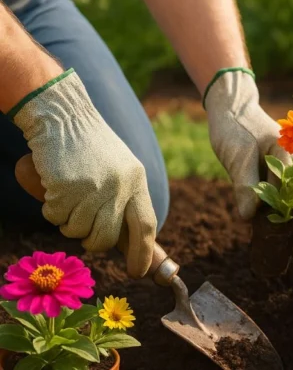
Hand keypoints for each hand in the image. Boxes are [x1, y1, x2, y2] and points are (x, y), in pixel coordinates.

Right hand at [11, 70, 155, 277]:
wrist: (63, 114)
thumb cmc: (90, 146)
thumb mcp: (121, 168)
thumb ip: (127, 198)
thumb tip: (132, 242)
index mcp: (136, 180)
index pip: (146, 225)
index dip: (143, 253)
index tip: (137, 271)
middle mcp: (119, 185)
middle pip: (108, 237)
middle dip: (95, 244)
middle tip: (87, 237)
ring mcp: (92, 187)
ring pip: (78, 231)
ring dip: (69, 224)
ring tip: (68, 202)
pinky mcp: (66, 186)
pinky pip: (56, 217)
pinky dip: (52, 211)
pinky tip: (54, 190)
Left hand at [204, 69, 292, 253]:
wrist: (232, 111)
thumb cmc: (234, 129)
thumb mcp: (236, 155)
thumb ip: (244, 184)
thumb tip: (248, 217)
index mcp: (289, 152)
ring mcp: (292, 168)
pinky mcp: (282, 175)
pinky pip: (292, 197)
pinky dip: (291, 215)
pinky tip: (285, 234)